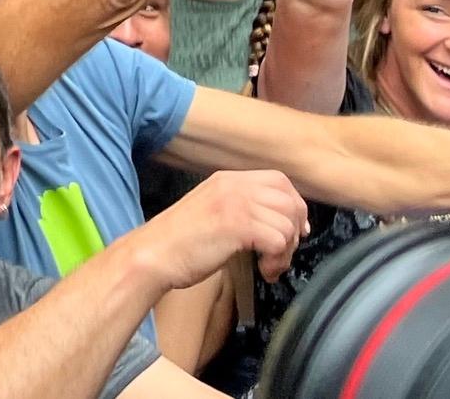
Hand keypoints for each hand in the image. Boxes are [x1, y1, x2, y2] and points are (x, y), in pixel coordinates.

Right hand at [135, 168, 309, 288]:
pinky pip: (278, 241)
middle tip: (281, 253)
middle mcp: (233, 186)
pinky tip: (263, 271)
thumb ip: (240, 207)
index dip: (295, 206)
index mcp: (227, 180)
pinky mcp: (237, 226)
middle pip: (289, 200)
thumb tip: (276, 220)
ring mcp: (235, 203)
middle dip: (294, 231)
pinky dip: (276, 261)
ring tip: (268, 266)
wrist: (154, 253)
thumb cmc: (180, 241)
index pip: (280, 181)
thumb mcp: (212, 210)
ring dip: (285, 252)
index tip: (295, 230)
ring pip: (287, 224)